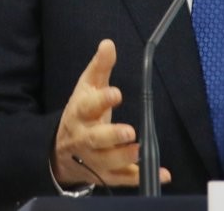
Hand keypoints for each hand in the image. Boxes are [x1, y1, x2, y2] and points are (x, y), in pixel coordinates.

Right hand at [51, 39, 171, 187]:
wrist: (60, 150)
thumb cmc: (81, 113)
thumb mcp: (87, 87)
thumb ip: (100, 67)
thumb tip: (109, 43)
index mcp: (80, 114)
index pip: (88, 107)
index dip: (102, 100)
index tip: (117, 93)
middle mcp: (85, 138)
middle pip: (95, 139)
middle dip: (112, 136)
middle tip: (129, 131)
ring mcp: (94, 159)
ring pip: (107, 162)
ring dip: (123, 158)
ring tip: (139, 150)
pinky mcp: (105, 175)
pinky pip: (123, 179)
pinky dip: (141, 178)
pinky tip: (163, 174)